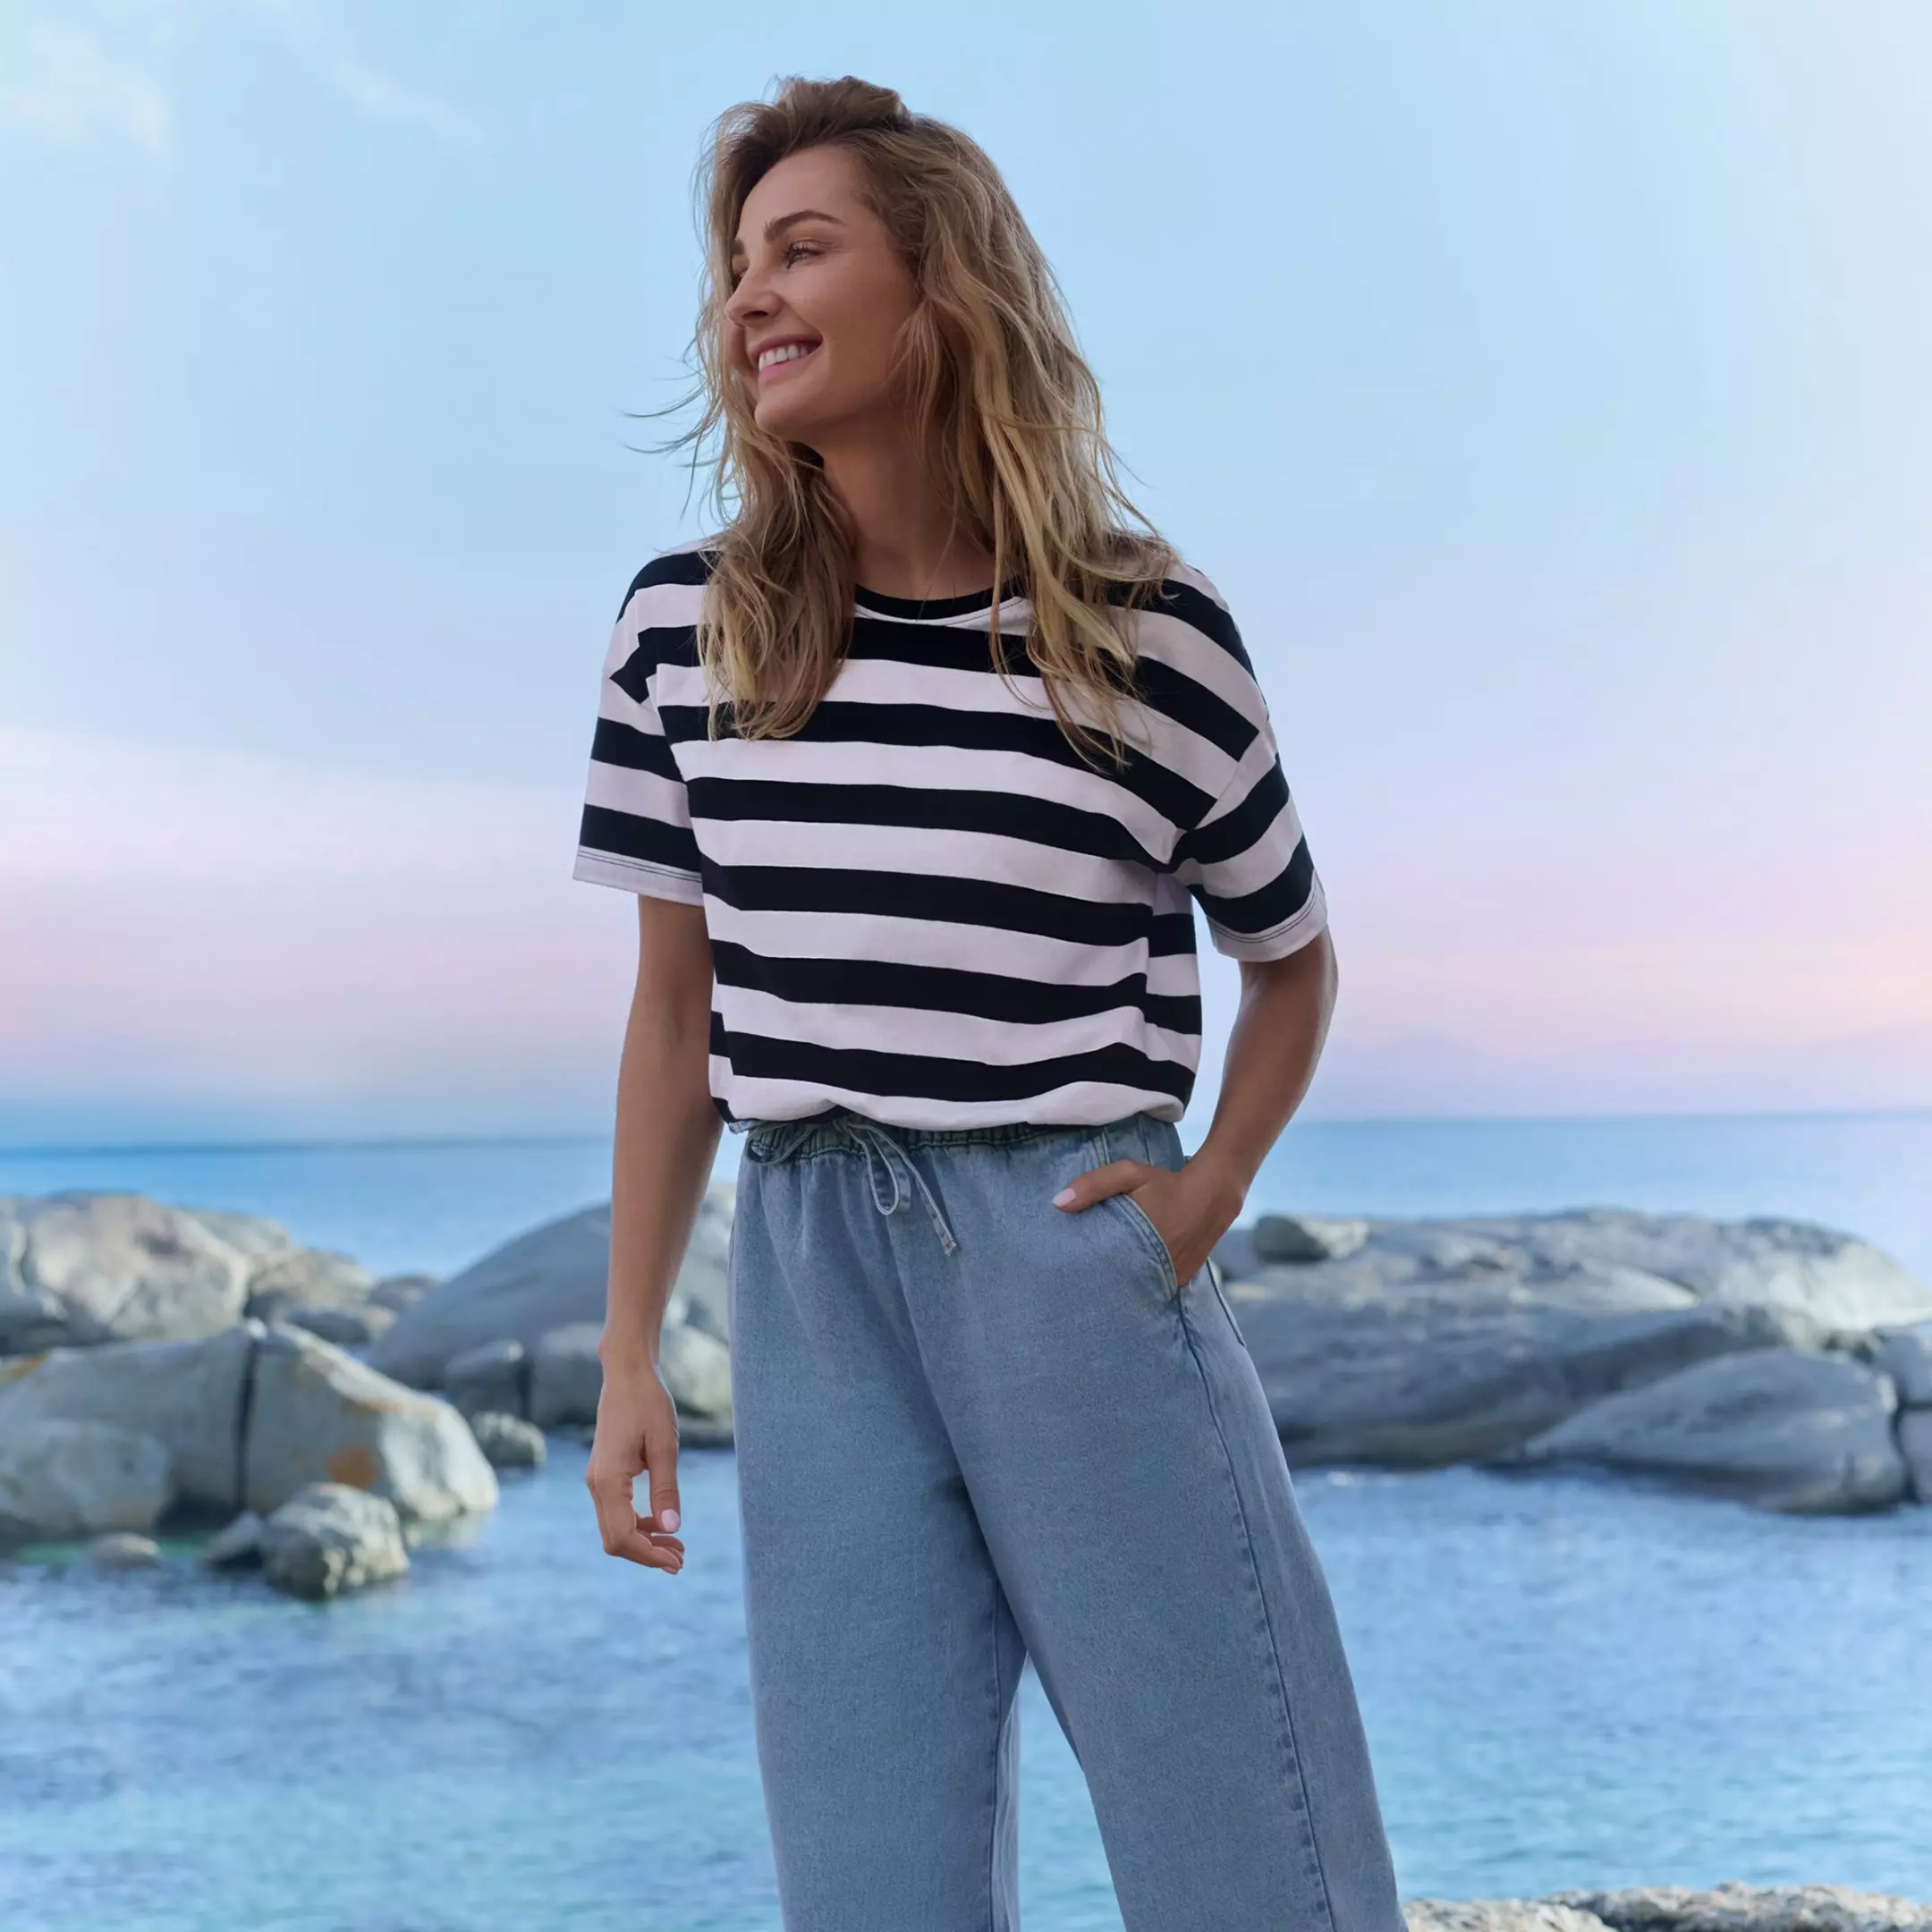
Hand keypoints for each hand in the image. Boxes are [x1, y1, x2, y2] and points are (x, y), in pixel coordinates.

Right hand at [585, 1353, 686, 1573]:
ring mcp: (598, 1481)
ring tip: (677, 1546)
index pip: (623, 1536)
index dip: (649, 1555)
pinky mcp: (604, 1475)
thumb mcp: (665, 1445)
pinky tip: (661, 1523)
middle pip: (615, 1539)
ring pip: (614, 1528)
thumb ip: (666, 1488)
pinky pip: (616, 1512)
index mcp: (608, 1480)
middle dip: (647, 1554)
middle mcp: (597, 1485)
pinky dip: (638, 1524)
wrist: (627, 1374)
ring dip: (644, 1541)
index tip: (677, 1562)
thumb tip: (672, 1528)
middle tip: (681, 1559)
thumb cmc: (648, 1403)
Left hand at [1051, 1154, 1243, 1285]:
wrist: (1215, 1193)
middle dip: (1102, 1285)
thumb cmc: (1167, 1183)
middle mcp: (1158, 1268)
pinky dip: (1143, 1283)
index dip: (1087, 1277)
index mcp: (1141, 1246)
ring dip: (1124, 1285)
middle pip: (1121, 1286)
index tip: (1070, 1277)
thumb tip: (1057, 1204)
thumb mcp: (1129, 1174)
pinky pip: (1156, 1287)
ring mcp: (1172, 1278)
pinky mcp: (1182, 1279)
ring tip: (1101, 1286)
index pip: (1105, 1274)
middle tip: (1081, 1284)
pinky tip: (1129, 1278)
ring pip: (1139, 1289)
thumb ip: (1094, 1186)